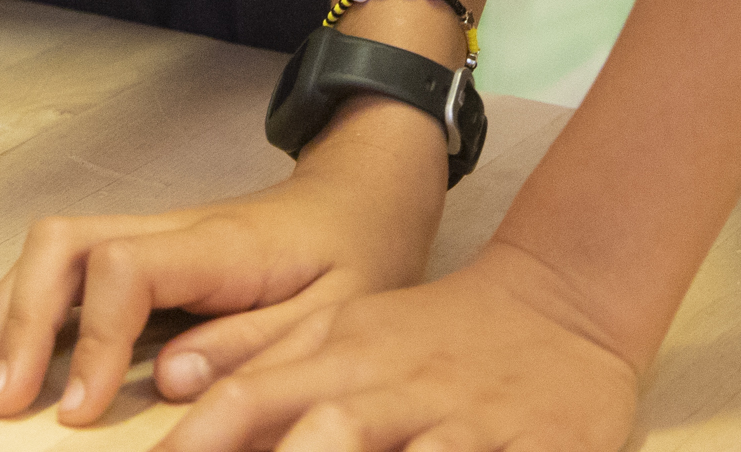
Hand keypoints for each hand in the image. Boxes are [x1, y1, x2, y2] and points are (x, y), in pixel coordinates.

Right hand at [0, 102, 448, 424]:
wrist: (362, 198)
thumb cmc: (354, 258)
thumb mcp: (337, 313)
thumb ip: (256, 345)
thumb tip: (172, 376)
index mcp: (218, 244)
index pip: (125, 268)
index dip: (94, 339)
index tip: (80, 411)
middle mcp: (169, 228)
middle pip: (65, 245)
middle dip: (23, 321)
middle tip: (2, 402)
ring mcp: (149, 233)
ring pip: (51, 250)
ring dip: (5, 313)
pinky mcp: (139, 250)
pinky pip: (62, 267)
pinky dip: (20, 308)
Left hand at [157, 243, 643, 451]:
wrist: (561, 302)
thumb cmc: (434, 335)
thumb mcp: (347, 330)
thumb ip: (267, 363)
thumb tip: (179, 389)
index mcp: (345, 356)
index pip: (253, 398)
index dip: (201, 442)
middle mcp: (399, 387)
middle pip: (328, 434)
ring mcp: (468, 420)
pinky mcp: (537, 446)